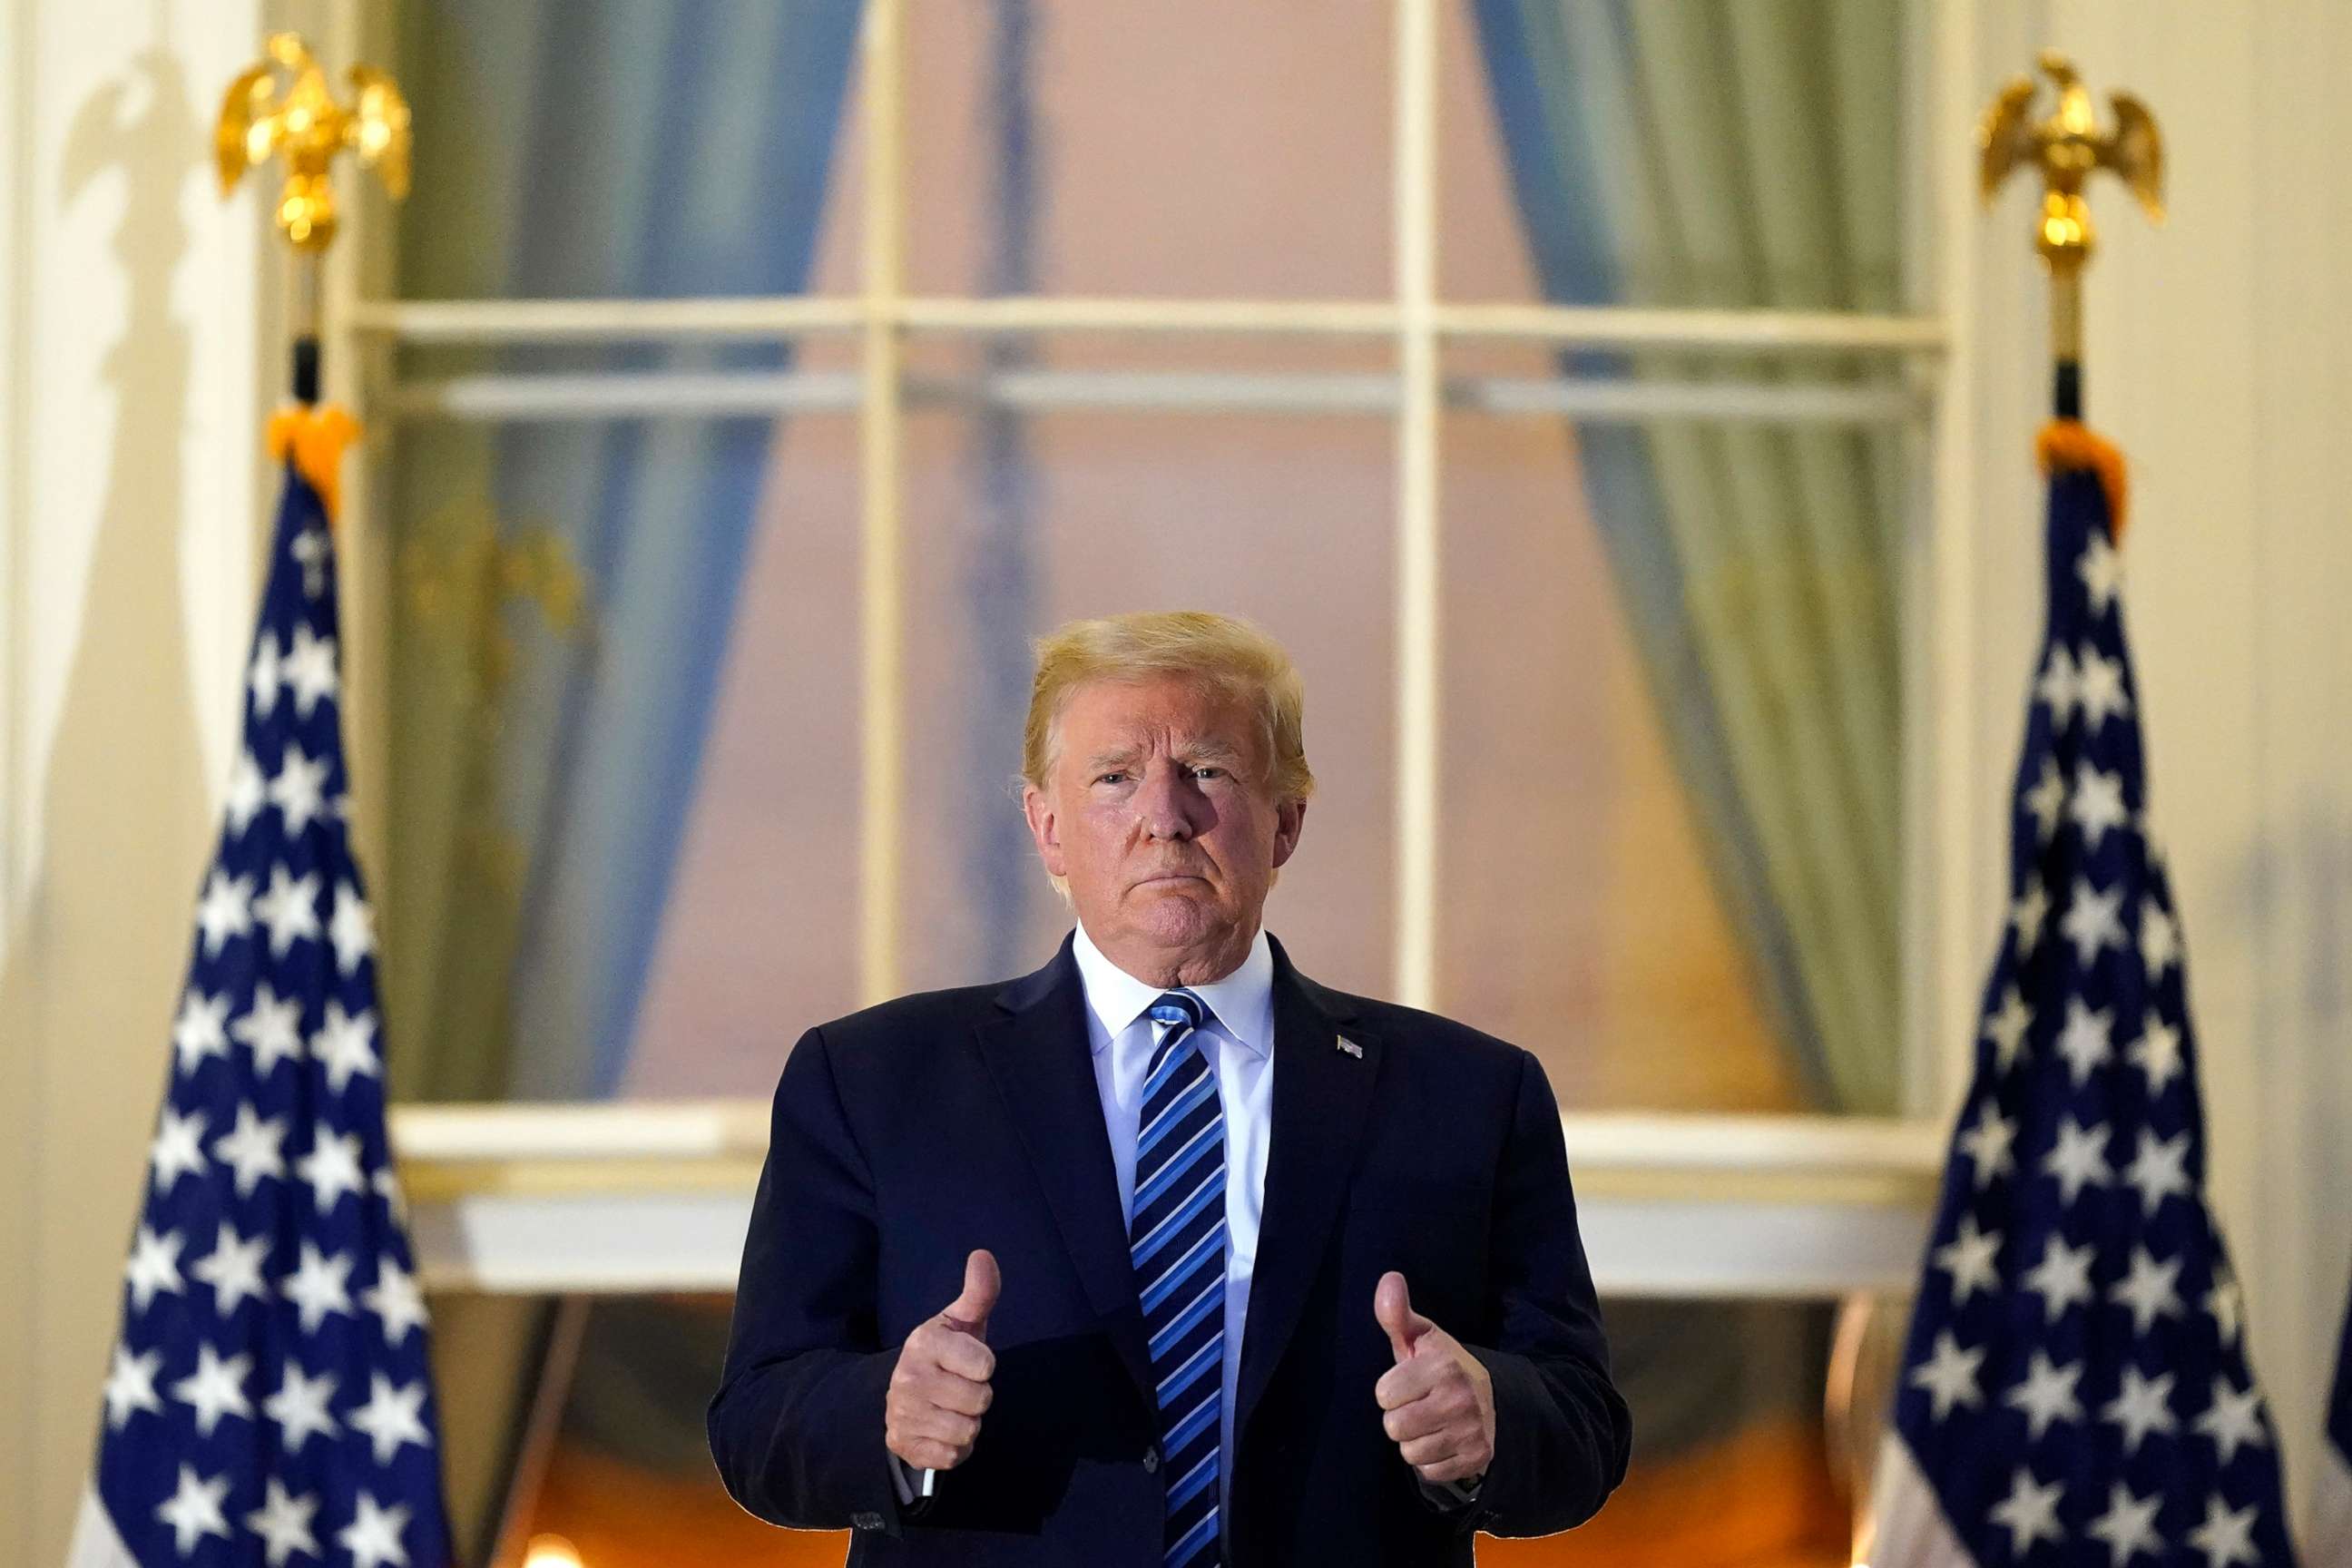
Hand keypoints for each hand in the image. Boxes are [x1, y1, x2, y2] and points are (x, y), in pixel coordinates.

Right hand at [885, 1249, 998, 1471]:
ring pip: (968, 1431)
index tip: (969, 1361)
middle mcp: (907, 1377)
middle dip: (978, 1398)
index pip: (985, 1365)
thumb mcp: (962, 1321)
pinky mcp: (903, 1444)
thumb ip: (979, 1292)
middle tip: (959, 1387)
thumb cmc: (948, 1354)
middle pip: (980, 1401)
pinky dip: (955, 1448)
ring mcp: (902, 1413)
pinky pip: (953, 1456)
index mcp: (924, 1342)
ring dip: (968, 1424)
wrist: (908, 1394)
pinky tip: (942, 1430)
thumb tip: (982, 1255)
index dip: (984, 1366)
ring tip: (951, 1408)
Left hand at [1373, 1270, 1493, 1486]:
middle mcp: (1460, 1399)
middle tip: (1418, 1404)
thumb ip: (1396, 1313)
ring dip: (1414, 1440)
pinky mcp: (1476, 1459)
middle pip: (1394, 1427)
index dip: (1390, 1390)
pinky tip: (1442, 1440)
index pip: (1384, 1394)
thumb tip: (1389, 1279)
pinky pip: (1429, 1472)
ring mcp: (1470, 1432)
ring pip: (1410, 1452)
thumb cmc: (1440, 1365)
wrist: (1490, 1399)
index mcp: (1443, 1365)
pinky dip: (1431, 1460)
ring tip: (1430, 1422)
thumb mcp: (1420, 1337)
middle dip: (1400, 1417)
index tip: (1408, 1382)